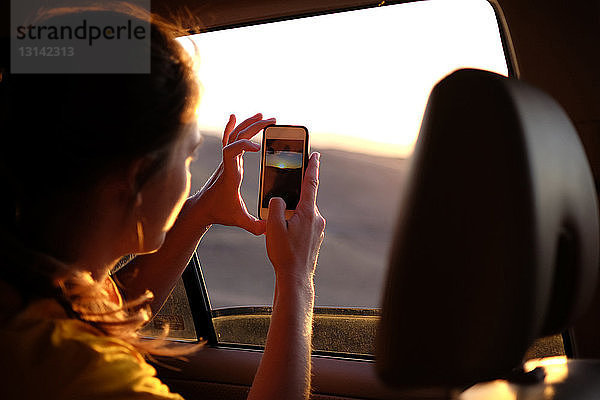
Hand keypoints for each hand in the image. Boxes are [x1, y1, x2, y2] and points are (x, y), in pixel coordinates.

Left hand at [197, 113, 274, 234]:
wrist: (202, 209)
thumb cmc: (220, 212)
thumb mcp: (239, 220)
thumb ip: (254, 226)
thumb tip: (269, 228)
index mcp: (230, 174)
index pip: (231, 151)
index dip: (244, 145)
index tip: (259, 148)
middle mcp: (227, 163)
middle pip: (237, 137)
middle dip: (255, 127)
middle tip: (272, 121)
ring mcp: (227, 160)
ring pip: (235, 135)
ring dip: (248, 124)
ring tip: (264, 117)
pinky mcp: (227, 161)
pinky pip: (228, 139)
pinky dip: (233, 127)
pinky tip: (235, 117)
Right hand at [265, 152, 325, 282]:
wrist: (296, 277)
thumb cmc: (284, 253)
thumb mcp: (273, 226)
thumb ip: (274, 205)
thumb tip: (278, 199)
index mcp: (307, 212)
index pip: (311, 183)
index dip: (312, 166)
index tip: (315, 154)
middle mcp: (316, 218)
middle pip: (304, 198)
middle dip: (293, 195)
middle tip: (283, 193)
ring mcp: (318, 228)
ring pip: (303, 212)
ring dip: (291, 213)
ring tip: (278, 226)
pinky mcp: (316, 237)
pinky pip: (304, 223)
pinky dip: (294, 223)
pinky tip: (284, 235)